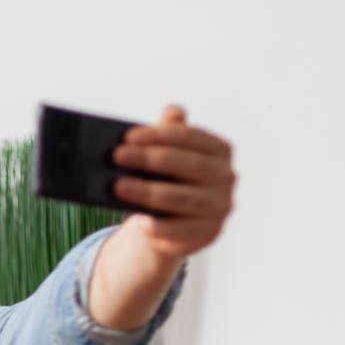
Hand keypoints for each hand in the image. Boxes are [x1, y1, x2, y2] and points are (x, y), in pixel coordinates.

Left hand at [111, 105, 235, 260]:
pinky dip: (161, 227)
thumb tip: (174, 111)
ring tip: (119, 187)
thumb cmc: (166, 181)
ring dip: (149, 193)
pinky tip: (141, 222)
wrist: (169, 225)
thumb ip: (170, 133)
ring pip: (184, 198)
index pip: (189, 137)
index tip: (127, 137)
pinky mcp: (210, 234)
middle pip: (187, 165)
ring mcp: (221, 207)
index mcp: (219, 151)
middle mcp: (227, 177)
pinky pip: (184, 231)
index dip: (158, 135)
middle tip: (117, 156)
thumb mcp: (167, 156)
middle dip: (150, 159)